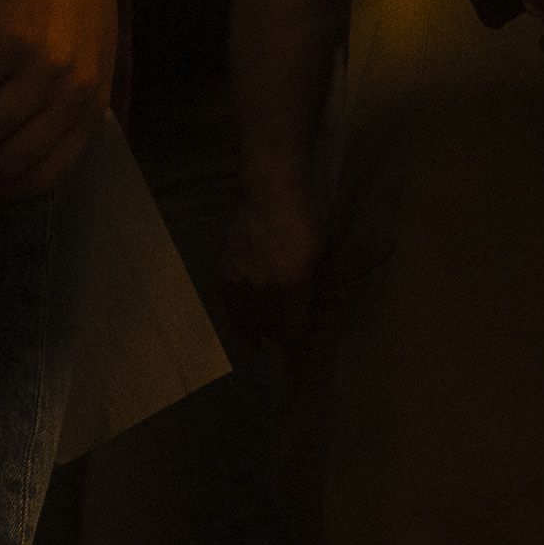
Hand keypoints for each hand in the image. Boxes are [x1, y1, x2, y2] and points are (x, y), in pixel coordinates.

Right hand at [215, 171, 318, 352]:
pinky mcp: (225, 267)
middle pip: (266, 326)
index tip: (300, 352)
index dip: (296, 343)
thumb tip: (308, 300)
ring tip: (254, 342)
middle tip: (277, 346)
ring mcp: (241, 280)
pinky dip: (234, 310)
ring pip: (244, 315)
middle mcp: (263, 292)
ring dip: (251, 330)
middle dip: (273, 338)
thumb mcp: (318, 254)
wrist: (268, 192)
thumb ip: (311, 281)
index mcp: (290, 291)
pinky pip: (228, 298)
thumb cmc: (303, 219)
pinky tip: (235, 315)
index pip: (291, 330)